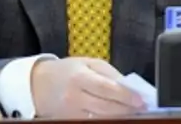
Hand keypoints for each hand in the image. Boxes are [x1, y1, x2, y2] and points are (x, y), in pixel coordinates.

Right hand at [31, 57, 146, 117]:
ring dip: (119, 115)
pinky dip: (107, 118)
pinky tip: (116, 115)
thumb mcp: (87, 63)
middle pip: (106, 108)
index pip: (107, 89)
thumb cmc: (67, 71)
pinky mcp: (71, 120)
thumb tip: (129, 86)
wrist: (39, 84)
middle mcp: (74, 97)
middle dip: (127, 109)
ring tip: (131, 111)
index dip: (126, 96)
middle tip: (142, 107)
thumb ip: (109, 73)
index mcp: (79, 77)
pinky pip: (93, 121)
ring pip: (101, 118)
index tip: (141, 100)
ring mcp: (72, 112)